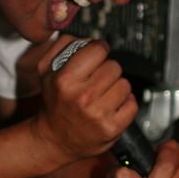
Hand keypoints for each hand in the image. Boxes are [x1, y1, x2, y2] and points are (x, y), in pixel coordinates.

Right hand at [33, 36, 138, 165]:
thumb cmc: (54, 102)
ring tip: (103, 94)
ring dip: (117, 87)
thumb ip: (63, 45)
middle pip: (114, 66)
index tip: (97, 55)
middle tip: (97, 79)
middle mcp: (82, 97)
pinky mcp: (111, 128)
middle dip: (107, 70)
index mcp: (65, 80)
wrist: (55, 139)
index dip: (99, 49)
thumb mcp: (45, 70)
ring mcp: (98, 114)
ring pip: (125, 84)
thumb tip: (89, 39)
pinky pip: (132, 104)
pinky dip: (125, 103)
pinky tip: (111, 106)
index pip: (98, 49)